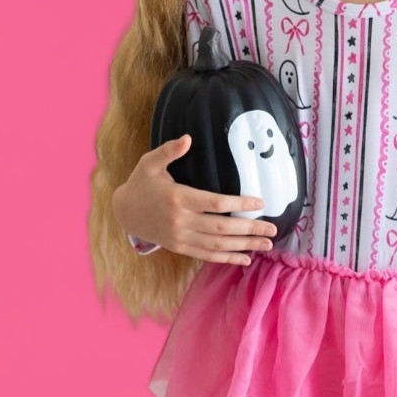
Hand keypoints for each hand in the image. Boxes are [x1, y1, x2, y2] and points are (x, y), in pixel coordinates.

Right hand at [114, 134, 278, 264]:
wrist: (124, 212)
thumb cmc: (141, 183)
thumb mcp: (149, 163)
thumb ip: (169, 151)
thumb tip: (187, 138)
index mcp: (178, 198)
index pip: (216, 203)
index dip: (241, 204)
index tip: (261, 203)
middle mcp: (181, 221)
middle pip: (222, 228)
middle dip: (250, 230)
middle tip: (272, 230)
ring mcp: (180, 237)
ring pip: (218, 245)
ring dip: (244, 246)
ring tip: (267, 245)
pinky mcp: (180, 248)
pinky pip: (207, 255)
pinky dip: (227, 258)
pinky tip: (245, 258)